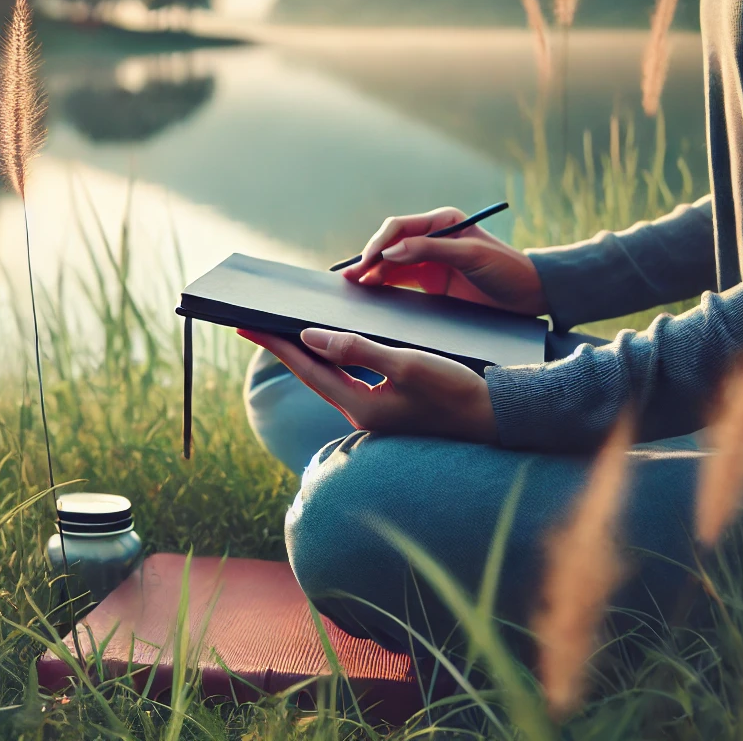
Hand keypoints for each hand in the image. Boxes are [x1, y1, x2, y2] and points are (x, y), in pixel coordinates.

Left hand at [238, 327, 497, 442]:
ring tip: (286, 331)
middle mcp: (361, 412)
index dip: (275, 344)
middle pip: (312, 373)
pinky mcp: (388, 407)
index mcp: (360, 404)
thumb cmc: (454, 390)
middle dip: (284, 348)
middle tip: (258, 326)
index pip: (306, 368)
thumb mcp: (405, 363)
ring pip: (330, 376)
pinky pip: (349, 378)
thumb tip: (309, 336)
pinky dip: (335, 358)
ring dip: (308, 353)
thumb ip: (356, 349)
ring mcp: (375, 412)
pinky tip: (334, 346)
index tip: (248, 326)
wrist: (494, 416)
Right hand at [343, 206, 547, 315]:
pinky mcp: (431, 282)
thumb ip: (431, 250)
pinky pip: (399, 280)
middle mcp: (432, 238)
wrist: (530, 297)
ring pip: (391, 263)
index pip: (399, 228)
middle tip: (351, 277)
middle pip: (390, 245)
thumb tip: (391, 251)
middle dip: (369, 259)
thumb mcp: (471, 255)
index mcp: (442, 222)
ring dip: (372, 272)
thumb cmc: (506, 270)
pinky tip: (369, 291)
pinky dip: (383, 284)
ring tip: (352, 285)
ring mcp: (430, 261)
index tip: (367, 263)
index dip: (379, 244)